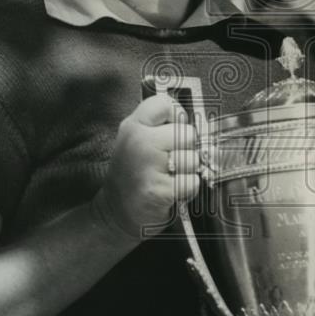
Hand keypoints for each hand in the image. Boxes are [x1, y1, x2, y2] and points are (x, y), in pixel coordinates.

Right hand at [93, 94, 199, 241]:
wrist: (115, 211)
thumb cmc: (134, 173)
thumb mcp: (137, 139)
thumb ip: (161, 125)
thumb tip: (198, 123)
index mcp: (133, 125)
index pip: (166, 104)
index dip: (178, 117)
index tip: (172, 131)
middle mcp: (139, 141)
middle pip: (188, 134)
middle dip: (186, 150)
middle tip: (169, 162)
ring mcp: (147, 165)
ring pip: (194, 159)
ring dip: (187, 172)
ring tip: (168, 177)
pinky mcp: (158, 190)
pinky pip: (192, 182)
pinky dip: (187, 190)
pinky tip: (170, 191)